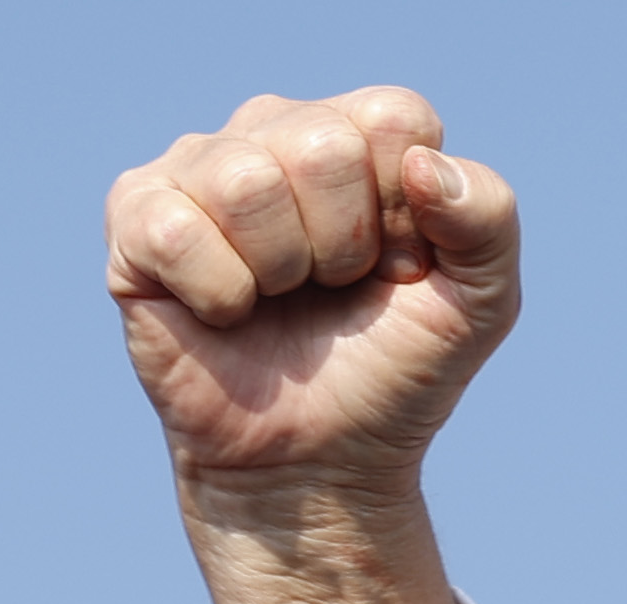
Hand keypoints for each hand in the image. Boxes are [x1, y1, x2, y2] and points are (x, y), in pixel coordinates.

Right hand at [105, 90, 516, 603]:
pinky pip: (177, 228)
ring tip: (278, 301)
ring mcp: (197, 168)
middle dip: (343, 246)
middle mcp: (273, 129)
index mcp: (358, 133)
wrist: (321, 461)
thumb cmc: (394, 371)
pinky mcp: (136, 218)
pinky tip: (225, 313)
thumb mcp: (481, 302)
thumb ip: (490, 218)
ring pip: (244, 182)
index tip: (396, 269)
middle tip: (330, 293)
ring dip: (280, 271)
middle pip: (321, 147)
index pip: (393, 119)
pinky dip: (218, 294)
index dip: (406, 215)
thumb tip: (424, 166)